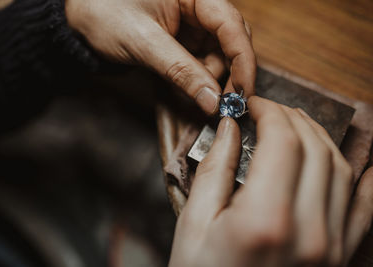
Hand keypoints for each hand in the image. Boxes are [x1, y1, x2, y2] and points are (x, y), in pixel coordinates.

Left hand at [65, 0, 255, 114]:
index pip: (231, 24)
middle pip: (230, 41)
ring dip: (209, 80)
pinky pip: (200, 61)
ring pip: (217, 55)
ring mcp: (191, 23)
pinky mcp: (182, 39)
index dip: (243, 59)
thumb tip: (214, 101)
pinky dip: (196, 79)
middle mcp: (198, 5)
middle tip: (219, 103)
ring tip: (190, 94)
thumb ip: (181, 71)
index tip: (244, 91)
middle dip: (227, 73)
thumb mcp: (143, 42)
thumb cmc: (103, 15)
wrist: (78, 20)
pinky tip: (186, 89)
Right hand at [169, 96, 372, 266]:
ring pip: (341, 170)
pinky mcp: (338, 258)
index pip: (283, 141)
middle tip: (269, 112)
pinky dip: (365, 178)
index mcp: (265, 219)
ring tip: (295, 128)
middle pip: (314, 148)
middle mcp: (308, 231)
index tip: (252, 105)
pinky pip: (364, 208)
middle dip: (292, 118)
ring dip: (320, 138)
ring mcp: (330, 247)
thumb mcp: (195, 223)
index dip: (269, 112)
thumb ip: (215, 169)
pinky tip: (364, 161)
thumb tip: (230, 127)